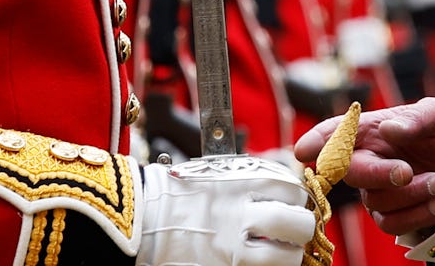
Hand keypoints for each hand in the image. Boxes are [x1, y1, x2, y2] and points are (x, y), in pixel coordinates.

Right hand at [136, 154, 315, 265]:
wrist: (134, 221)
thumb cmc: (171, 195)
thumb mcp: (215, 176)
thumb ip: (250, 183)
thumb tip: (282, 195)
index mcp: (241, 185)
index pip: (294, 191)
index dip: (296, 200)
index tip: (291, 205)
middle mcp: (241, 216)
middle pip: (298, 225)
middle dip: (300, 230)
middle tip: (292, 233)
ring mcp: (232, 250)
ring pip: (286, 258)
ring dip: (286, 256)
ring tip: (276, 253)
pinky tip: (255, 263)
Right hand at [294, 97, 434, 234]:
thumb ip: (417, 118)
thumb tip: (390, 128)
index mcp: (371, 130)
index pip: (336, 133)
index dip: (318, 141)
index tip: (305, 150)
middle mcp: (367, 159)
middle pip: (350, 173)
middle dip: (379, 174)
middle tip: (407, 171)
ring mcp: (375, 189)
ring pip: (375, 201)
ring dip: (412, 193)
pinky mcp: (389, 214)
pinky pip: (391, 224)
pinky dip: (418, 213)